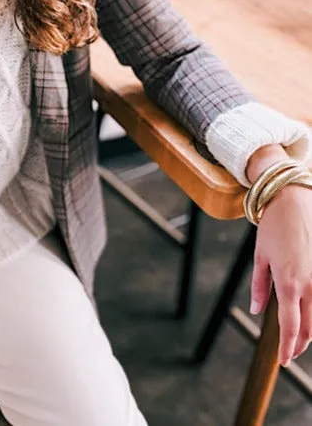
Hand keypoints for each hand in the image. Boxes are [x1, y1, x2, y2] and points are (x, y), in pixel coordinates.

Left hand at [250, 184, 311, 365]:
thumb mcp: (259, 256)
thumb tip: (256, 310)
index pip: (290, 326)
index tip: (282, 360)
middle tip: (289, 353)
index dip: (286, 347)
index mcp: (289, 283)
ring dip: (309, 330)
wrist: (294, 201)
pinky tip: (308, 314)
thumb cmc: (273, 228)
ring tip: (298, 337)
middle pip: (308, 327)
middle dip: (299, 343)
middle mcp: (309, 284)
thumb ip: (259, 286)